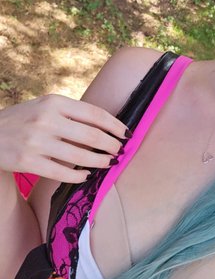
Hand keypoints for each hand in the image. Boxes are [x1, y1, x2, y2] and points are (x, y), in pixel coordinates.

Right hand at [0, 94, 129, 183]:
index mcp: (54, 102)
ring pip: (80, 157)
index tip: (126, 133)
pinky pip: (61, 173)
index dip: (114, 125)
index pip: (94, 113)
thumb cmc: (23, 120)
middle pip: (91, 136)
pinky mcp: (28, 162)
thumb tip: (107, 126)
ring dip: (99, 161)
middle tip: (119, 151)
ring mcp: (36, 142)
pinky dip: (78, 176)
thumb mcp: (45, 106)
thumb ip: (71, 113)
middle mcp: (46, 120)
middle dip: (111, 145)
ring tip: (108, 163)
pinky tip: (85, 175)